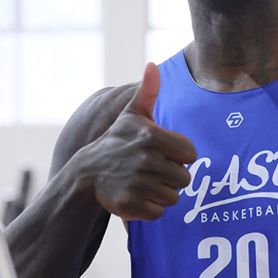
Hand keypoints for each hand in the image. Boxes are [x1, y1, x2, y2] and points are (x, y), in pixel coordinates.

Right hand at [89, 62, 196, 220]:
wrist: (87, 173)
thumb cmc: (117, 141)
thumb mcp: (132, 115)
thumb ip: (147, 91)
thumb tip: (153, 65)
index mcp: (153, 137)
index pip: (190, 154)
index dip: (179, 156)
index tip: (163, 154)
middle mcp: (146, 160)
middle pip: (184, 179)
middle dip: (170, 177)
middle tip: (151, 170)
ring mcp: (138, 183)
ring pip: (173, 197)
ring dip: (161, 193)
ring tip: (142, 182)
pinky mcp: (131, 205)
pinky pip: (159, 212)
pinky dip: (149, 208)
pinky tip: (136, 196)